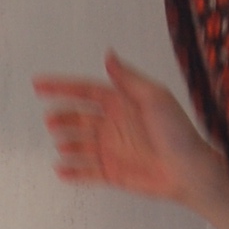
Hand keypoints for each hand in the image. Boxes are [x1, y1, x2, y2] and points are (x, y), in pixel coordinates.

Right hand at [35, 54, 223, 207]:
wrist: (189, 171)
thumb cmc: (177, 132)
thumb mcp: (154, 97)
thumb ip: (128, 79)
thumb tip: (109, 55)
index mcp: (121, 103)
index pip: (85, 92)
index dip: (62, 87)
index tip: (39, 85)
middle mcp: (113, 125)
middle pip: (78, 118)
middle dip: (62, 117)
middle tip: (50, 120)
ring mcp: (112, 150)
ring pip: (79, 145)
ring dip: (66, 143)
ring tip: (60, 143)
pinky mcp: (114, 173)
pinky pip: (87, 173)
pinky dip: (73, 172)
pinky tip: (60, 170)